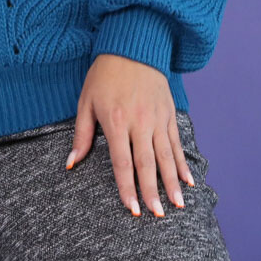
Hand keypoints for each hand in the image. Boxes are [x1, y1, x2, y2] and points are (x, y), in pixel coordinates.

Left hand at [66, 54, 194, 217]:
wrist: (132, 45)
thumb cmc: (104, 74)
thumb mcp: (86, 102)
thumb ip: (81, 135)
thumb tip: (71, 164)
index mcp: (116, 121)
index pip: (123, 163)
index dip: (127, 188)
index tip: (132, 210)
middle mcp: (139, 122)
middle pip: (147, 163)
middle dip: (153, 192)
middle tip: (158, 215)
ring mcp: (157, 117)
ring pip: (166, 155)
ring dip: (173, 182)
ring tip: (178, 205)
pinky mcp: (169, 112)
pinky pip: (176, 142)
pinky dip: (182, 162)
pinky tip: (188, 180)